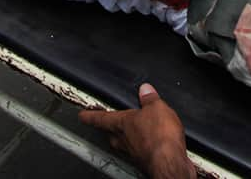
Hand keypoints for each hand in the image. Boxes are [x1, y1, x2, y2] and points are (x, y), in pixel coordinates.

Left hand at [79, 84, 194, 178]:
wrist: (168, 161)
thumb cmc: (159, 136)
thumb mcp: (157, 107)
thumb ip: (149, 98)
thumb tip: (145, 90)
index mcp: (120, 123)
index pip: (99, 118)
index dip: (90, 115)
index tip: (82, 115)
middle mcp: (122, 139)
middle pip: (109, 132)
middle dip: (110, 126)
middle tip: (110, 121)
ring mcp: (131, 152)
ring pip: (122, 142)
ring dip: (126, 136)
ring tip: (135, 130)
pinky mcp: (142, 160)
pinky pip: (136, 150)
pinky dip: (140, 144)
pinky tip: (150, 142)